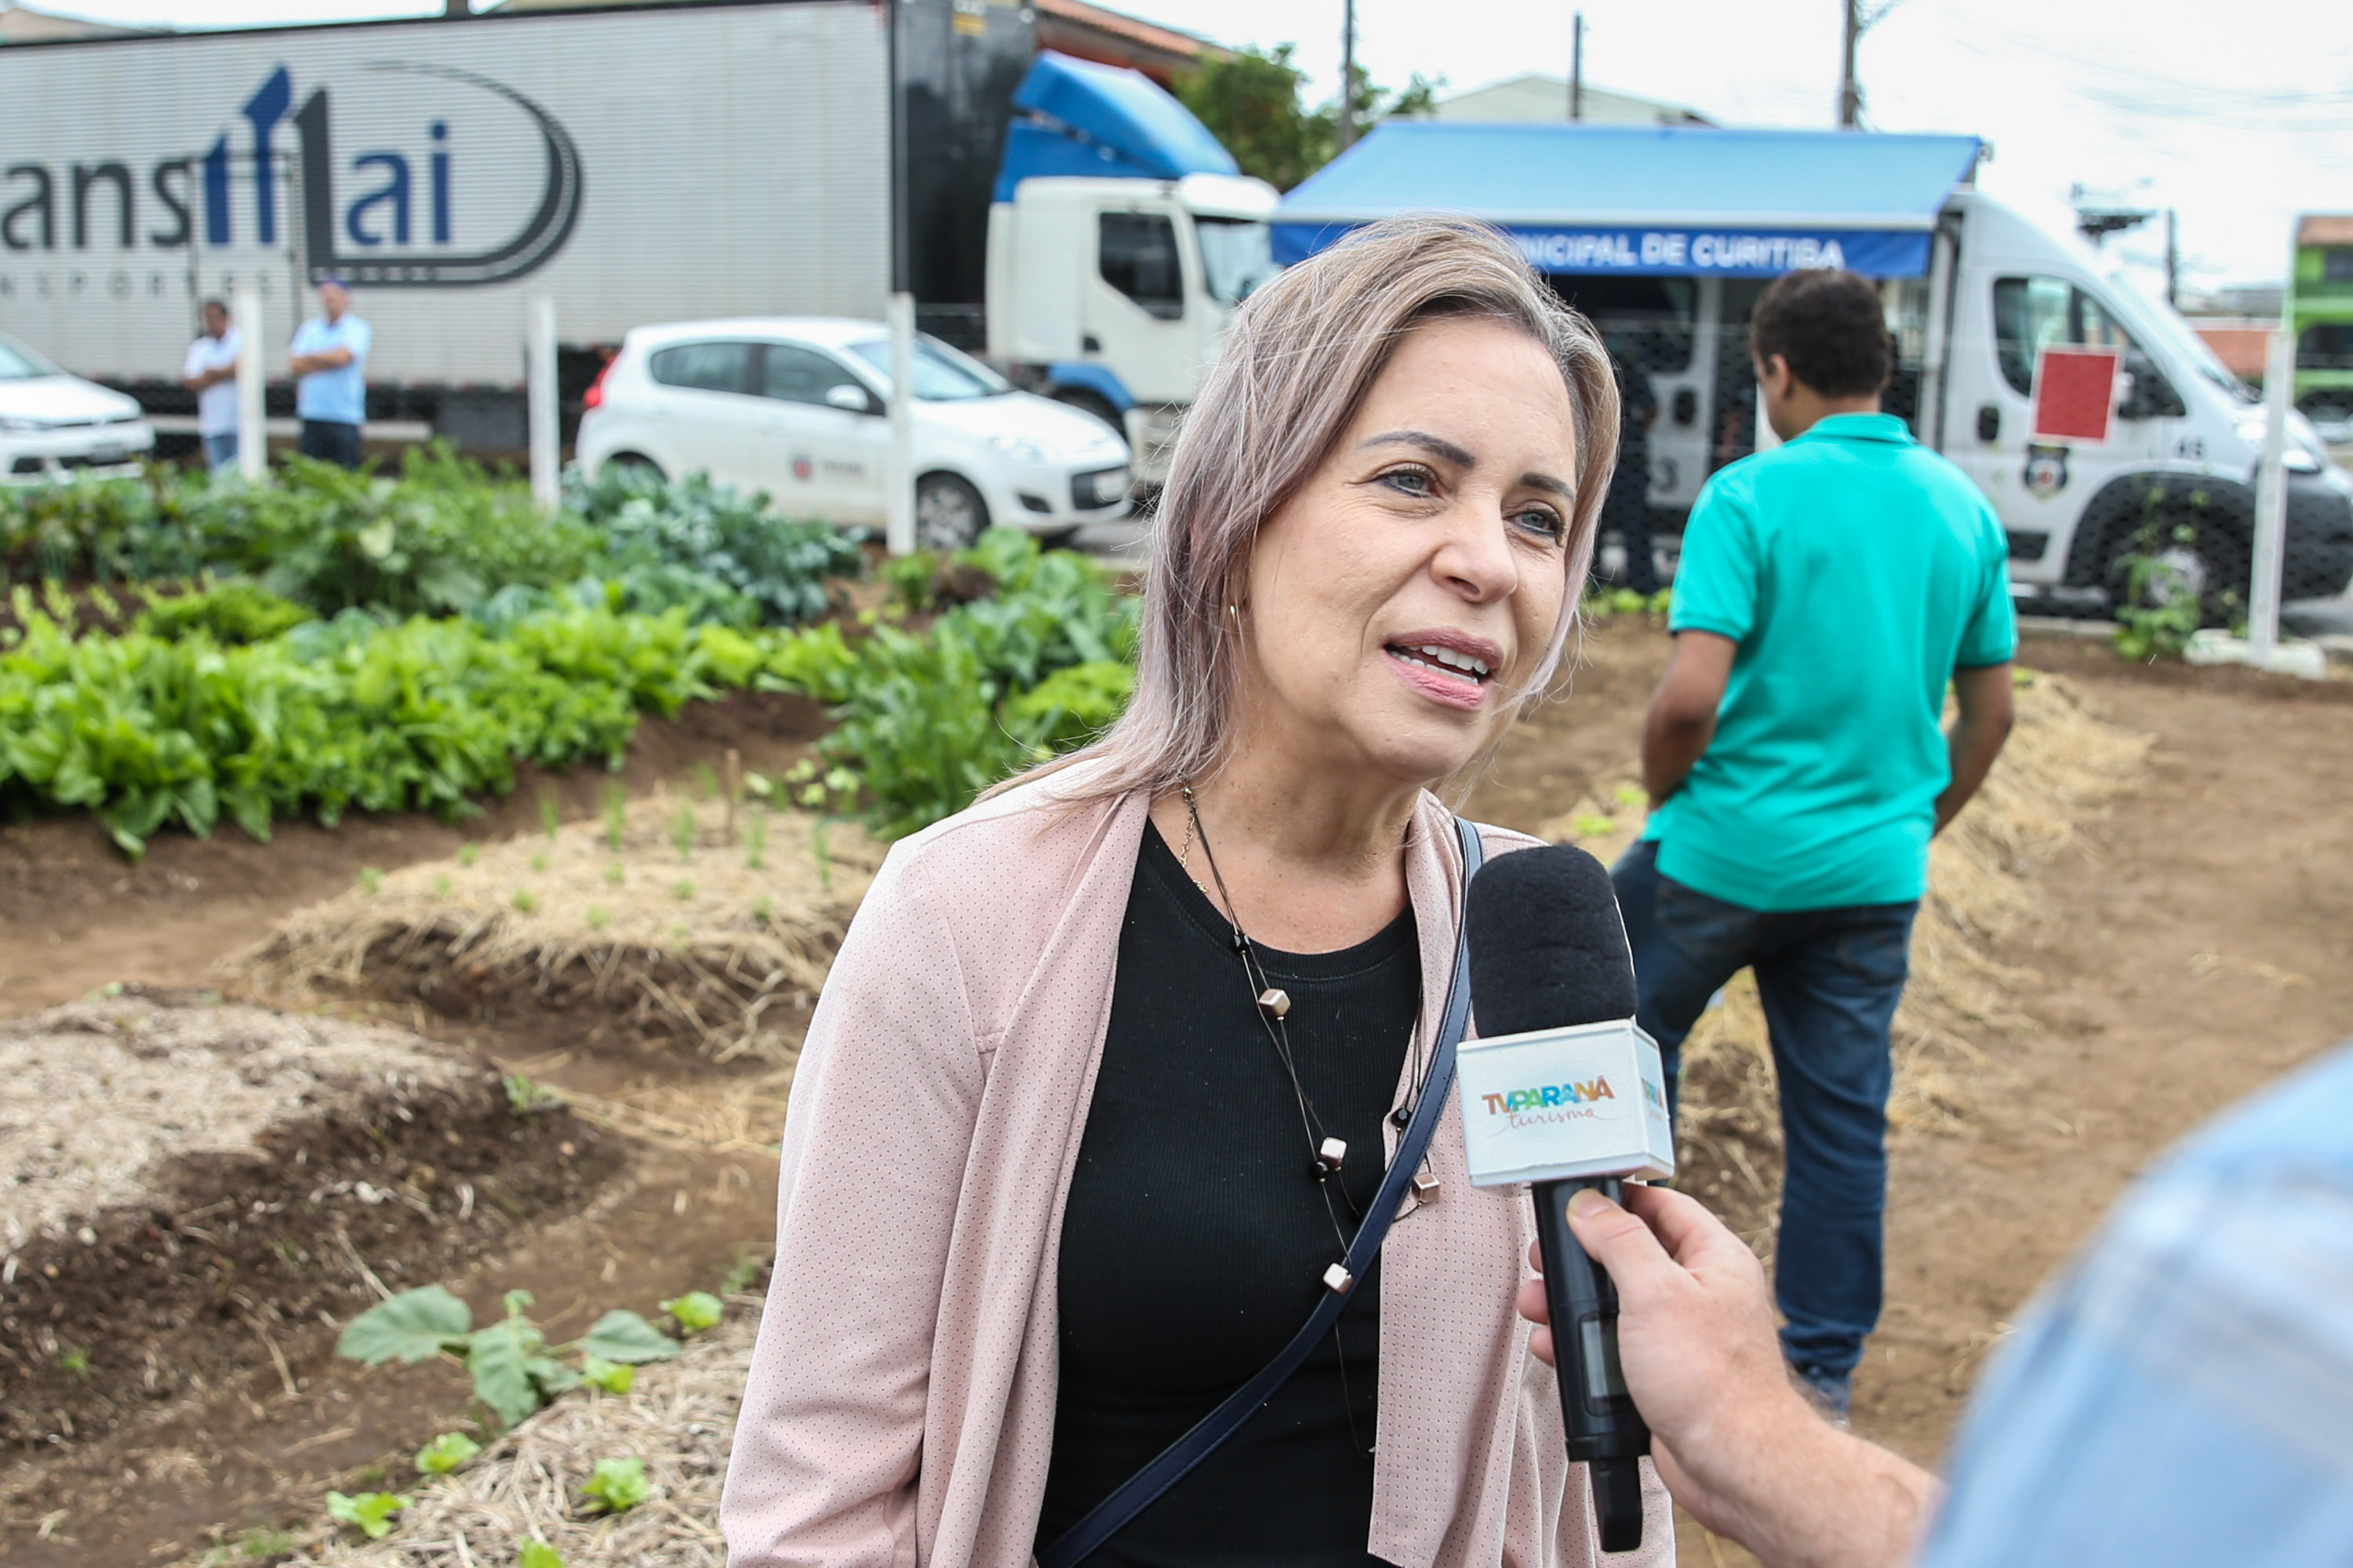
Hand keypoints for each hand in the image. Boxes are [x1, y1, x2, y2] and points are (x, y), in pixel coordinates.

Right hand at [1516, 1185, 1797, 1513]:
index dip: (1618, 1199)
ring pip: (1616, 1304)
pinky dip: (1582, 1345)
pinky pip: (1614, 1347)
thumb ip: (1619, 1241)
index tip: (1576, 1201)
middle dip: (1581, 1258)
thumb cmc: (1712, 1381)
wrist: (1731, 1463)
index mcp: (1714, 1258)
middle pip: (1631, 1254)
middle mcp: (1701, 1292)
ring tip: (1537, 1305)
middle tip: (1546, 1259)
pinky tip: (1556, 1347)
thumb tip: (1589, 1205)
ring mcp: (1681, 1335)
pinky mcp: (1663, 1374)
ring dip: (1573, 1304)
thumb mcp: (1655, 1292)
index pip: (1663, 1206)